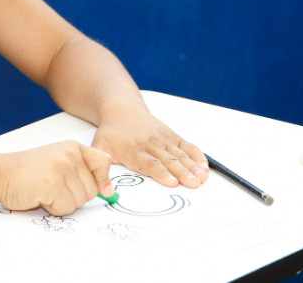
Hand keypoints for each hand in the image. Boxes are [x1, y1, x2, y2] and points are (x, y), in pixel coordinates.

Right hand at [0, 141, 113, 215]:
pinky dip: (53, 208)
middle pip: (92, 190)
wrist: (0, 173)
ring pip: (79, 201)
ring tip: (45, 190)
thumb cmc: (28, 172)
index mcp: (73, 147)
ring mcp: (61, 168)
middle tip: (54, 187)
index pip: (103, 162)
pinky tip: (40, 196)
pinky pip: (66, 208)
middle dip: (75, 196)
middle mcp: (70, 154)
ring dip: (63, 203)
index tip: (101, 190)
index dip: (103, 180)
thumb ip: (82, 172)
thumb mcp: (58, 162)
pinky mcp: (52, 183)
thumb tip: (109, 192)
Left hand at [92, 104, 207, 188]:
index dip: (162, 173)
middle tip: (194, 183)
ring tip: (202, 177)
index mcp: (133, 150)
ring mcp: (163, 138)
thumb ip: (100, 172)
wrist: (122, 109)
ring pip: (180, 154)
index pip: (150, 163)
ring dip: (192, 166)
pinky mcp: (171, 135)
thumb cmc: (111, 133)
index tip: (172, 183)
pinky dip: (196, 155)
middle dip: (183, 173)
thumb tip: (104, 192)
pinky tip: (204, 165)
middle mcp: (150, 144)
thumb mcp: (99, 149)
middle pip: (169, 161)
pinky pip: (186, 145)